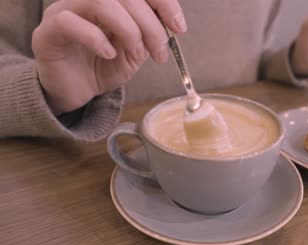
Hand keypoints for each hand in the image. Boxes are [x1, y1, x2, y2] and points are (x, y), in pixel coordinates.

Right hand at [32, 0, 185, 114]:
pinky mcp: (47, 33)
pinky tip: (109, 54)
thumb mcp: (137, 49)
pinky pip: (70, 23)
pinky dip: (96, 39)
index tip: (179, 27)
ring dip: (128, 30)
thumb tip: (170, 24)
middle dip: (150, 24)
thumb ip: (150, 33)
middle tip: (159, 52)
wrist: (77, 92)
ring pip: (99, 1)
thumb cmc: (105, 66)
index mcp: (111, 0)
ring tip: (136, 53)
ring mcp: (64, 11)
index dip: (163, 2)